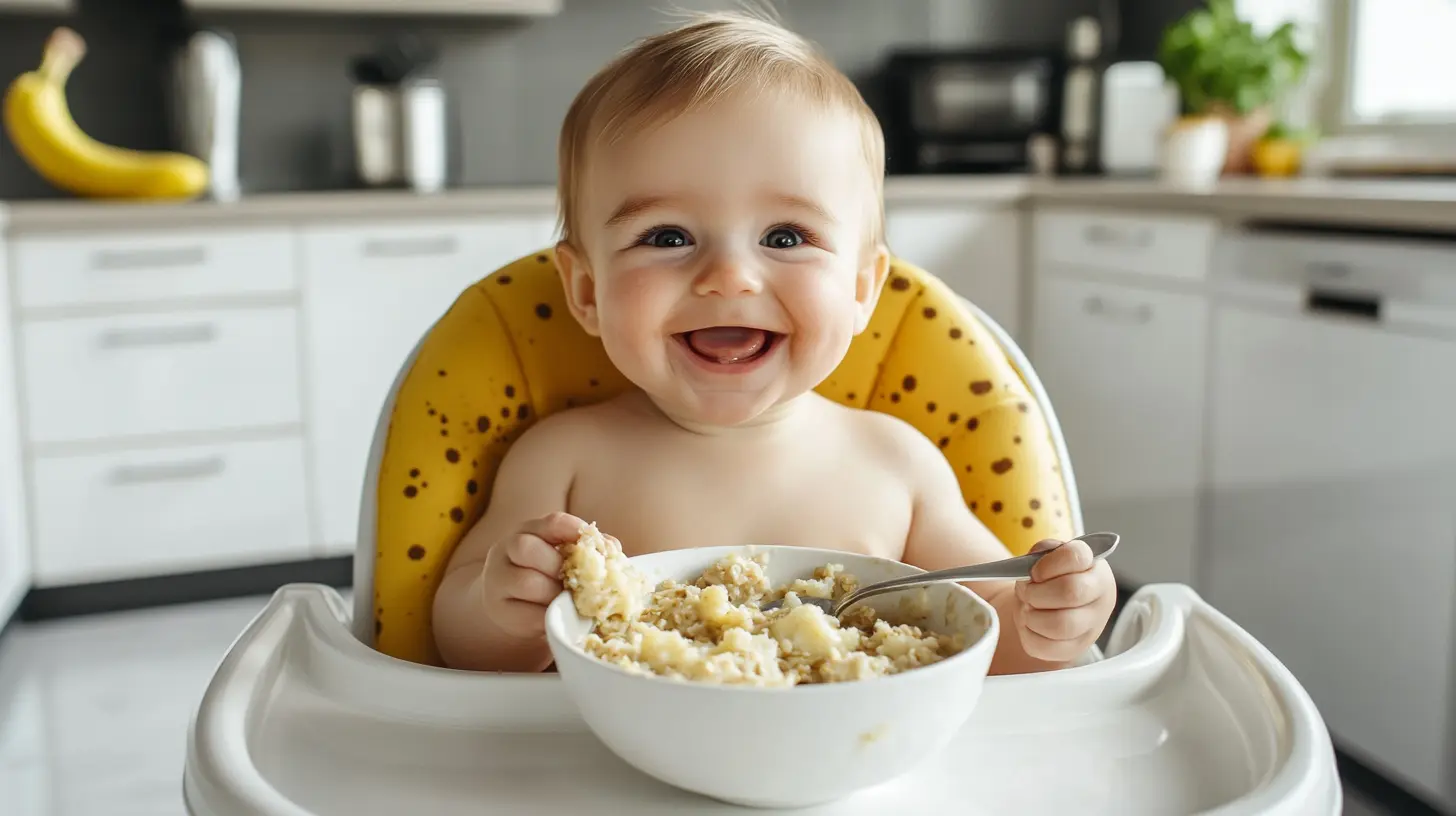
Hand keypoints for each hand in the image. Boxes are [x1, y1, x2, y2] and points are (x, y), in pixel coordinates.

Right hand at [480, 512, 583, 639]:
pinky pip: (525, 613)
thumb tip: (613, 550)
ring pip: (527, 582)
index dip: (576, 532)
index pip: (552, 522)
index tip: (595, 548)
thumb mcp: (561, 557)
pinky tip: (556, 617)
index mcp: (530, 530)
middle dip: (557, 566)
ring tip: (567, 603)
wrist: (511, 606)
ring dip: (554, 594)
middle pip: (526, 547)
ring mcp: (498, 579)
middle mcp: (507, 549)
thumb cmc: (546, 577)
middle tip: (575, 583)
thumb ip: (587, 551)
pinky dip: (546, 617)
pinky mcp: (498, 609)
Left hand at [1010, 538, 1115, 663]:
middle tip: (1026, 591)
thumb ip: (1039, 555)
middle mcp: (1101, 597)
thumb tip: (1028, 571)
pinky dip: (1027, 634)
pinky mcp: (1075, 649)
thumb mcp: (1047, 556)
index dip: (1048, 564)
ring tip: (1027, 607)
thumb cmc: (1050, 576)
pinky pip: (1044, 646)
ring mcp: (1091, 626)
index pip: (1076, 557)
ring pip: (1059, 625)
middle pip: (1070, 592)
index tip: (1035, 572)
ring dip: (1032, 615)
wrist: (1050, 604)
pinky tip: (1030, 623)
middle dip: (1037, 592)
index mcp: (1095, 567)